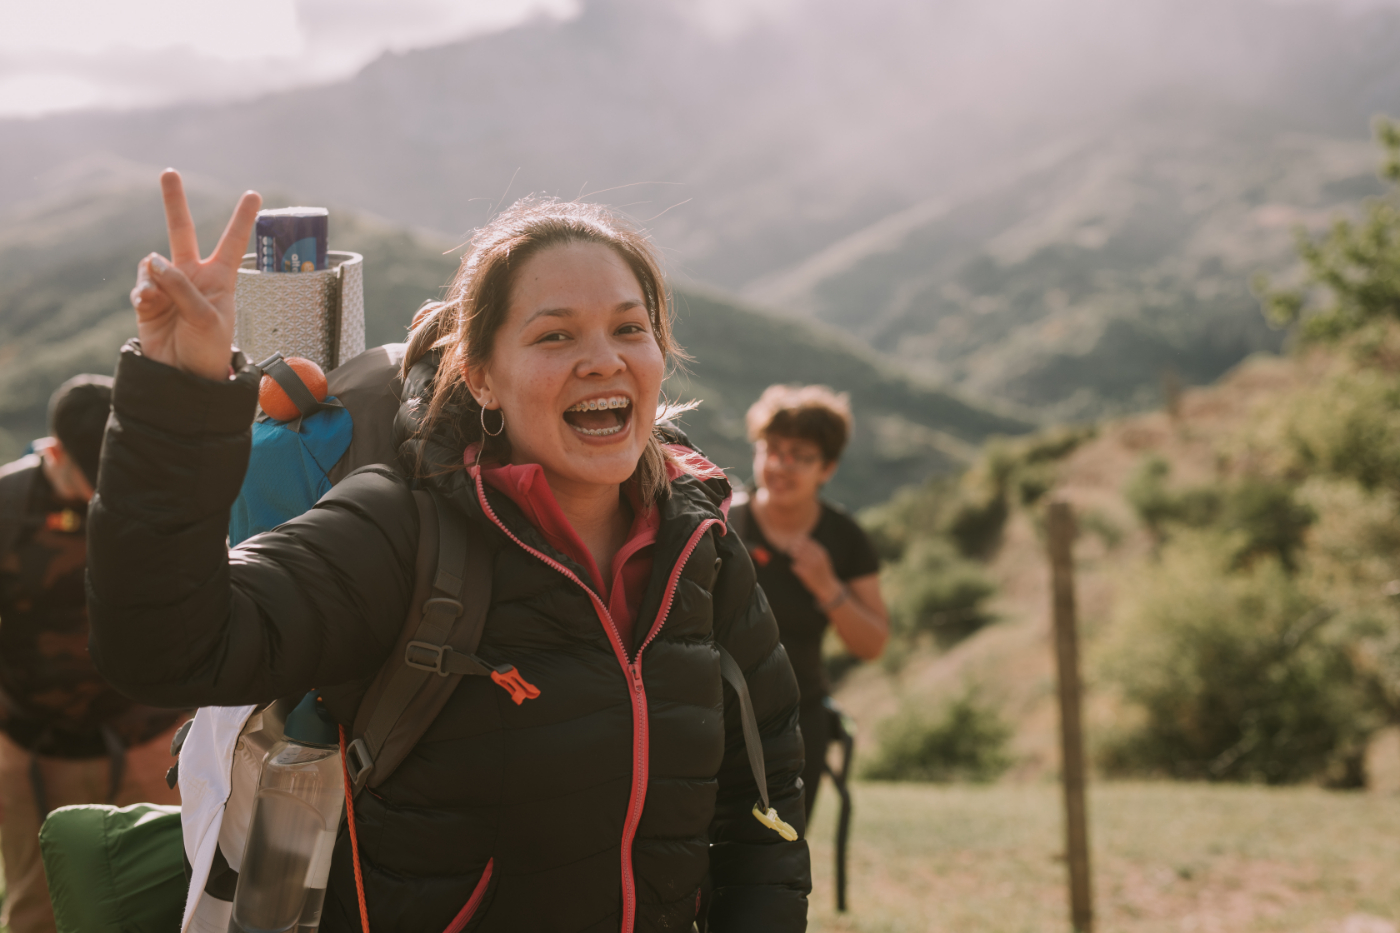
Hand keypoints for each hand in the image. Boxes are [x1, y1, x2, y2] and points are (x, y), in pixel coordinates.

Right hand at [129, 170, 260, 380]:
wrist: (183, 377)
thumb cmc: (207, 350)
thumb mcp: (206, 319)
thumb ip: (183, 287)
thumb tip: (154, 258)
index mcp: (221, 279)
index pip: (233, 242)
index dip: (242, 218)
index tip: (254, 194)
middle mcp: (194, 276)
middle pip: (183, 232)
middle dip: (175, 203)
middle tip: (169, 172)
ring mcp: (169, 286)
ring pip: (154, 262)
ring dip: (155, 279)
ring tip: (159, 302)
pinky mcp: (147, 299)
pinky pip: (141, 285)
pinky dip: (143, 295)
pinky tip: (148, 308)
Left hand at [786, 536, 841, 604]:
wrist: (827, 587)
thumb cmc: (823, 571)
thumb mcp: (822, 558)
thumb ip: (814, 549)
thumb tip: (801, 538)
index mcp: (821, 553)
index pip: (808, 542)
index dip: (800, 541)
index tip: (796, 542)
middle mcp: (816, 558)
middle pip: (801, 548)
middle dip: (794, 548)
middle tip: (792, 550)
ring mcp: (810, 566)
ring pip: (796, 556)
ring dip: (794, 557)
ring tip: (796, 560)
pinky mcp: (805, 574)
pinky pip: (794, 566)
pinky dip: (794, 567)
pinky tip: (797, 569)